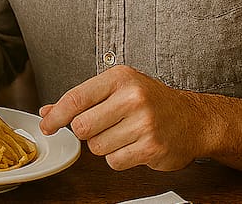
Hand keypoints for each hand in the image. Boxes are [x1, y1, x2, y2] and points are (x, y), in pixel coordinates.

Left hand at [39, 65, 208, 171]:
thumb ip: (81, 100)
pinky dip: (118, 158)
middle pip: (82, 127)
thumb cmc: (152, 102)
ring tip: (124, 134)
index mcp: (120, 78)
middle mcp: (133, 98)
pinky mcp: (152, 148)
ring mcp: (144, 124)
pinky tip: (133, 146)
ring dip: (104, 146)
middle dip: (86, 132)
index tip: (47, 125)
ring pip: (97, 147)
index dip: (56, 116)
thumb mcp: (116, 90)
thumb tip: (48, 112)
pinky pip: (114, 161)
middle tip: (102, 126)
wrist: (194, 119)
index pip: (75, 98)